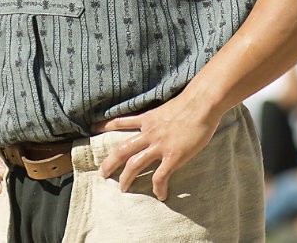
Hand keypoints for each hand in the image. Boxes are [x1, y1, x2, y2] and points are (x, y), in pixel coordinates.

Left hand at [97, 96, 222, 201]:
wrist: (202, 104)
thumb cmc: (190, 102)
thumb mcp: (167, 107)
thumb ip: (160, 117)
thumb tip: (162, 120)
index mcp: (147, 120)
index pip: (121, 123)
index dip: (106, 127)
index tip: (93, 130)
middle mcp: (149, 133)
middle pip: (122, 149)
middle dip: (110, 162)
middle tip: (102, 173)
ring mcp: (160, 146)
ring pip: (135, 164)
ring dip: (126, 178)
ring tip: (122, 188)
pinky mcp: (173, 156)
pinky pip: (161, 176)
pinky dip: (158, 187)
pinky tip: (160, 195)